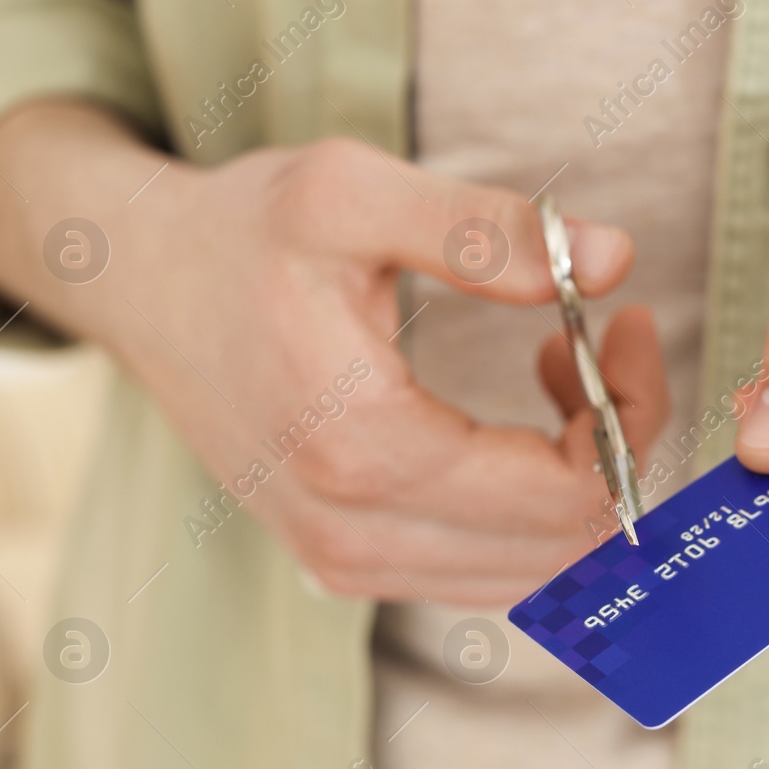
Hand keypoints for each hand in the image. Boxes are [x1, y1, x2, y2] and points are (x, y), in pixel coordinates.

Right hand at [0, 101, 668, 603]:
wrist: (139, 286)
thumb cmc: (241, 234)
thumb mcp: (352, 194)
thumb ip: (489, 232)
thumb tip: (614, 257)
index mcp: (364, 449)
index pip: (568, 493)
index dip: (630, 413)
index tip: (624, 322)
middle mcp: (355, 535)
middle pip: (565, 547)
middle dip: (617, 447)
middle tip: (599, 344)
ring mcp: (347, 564)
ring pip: (535, 574)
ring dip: (577, 480)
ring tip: (554, 372)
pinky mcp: (346, 564)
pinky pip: (487, 572)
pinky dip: (531, 509)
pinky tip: (512, 423)